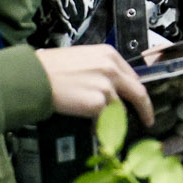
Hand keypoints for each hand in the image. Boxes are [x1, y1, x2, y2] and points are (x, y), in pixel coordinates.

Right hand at [35, 45, 153, 125]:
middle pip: (137, 92)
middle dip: (145, 108)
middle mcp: (111, 69)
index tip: (140, 100)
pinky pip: (105, 119)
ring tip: (101, 124)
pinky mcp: (98, 103)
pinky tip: (91, 127)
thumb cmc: (51, 68)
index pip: (132, 76)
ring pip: (119, 109)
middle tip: (148, 119)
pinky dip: (100, 126)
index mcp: (109, 55)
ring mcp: (106, 86)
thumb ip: (101, 69)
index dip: (136, 90)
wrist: (34, 77)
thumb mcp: (83, 58)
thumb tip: (112, 86)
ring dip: (113, 120)